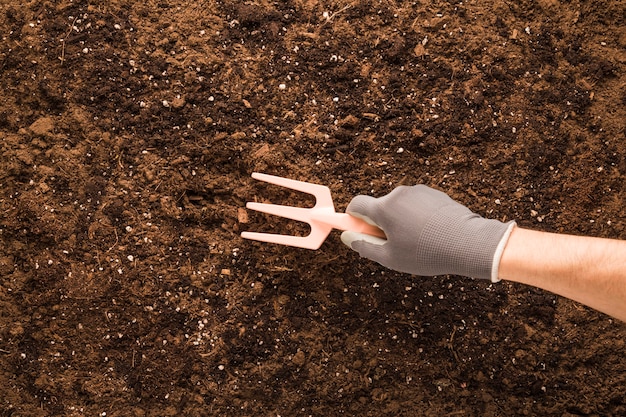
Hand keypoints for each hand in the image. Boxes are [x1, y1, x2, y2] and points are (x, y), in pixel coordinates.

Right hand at [341, 185, 514, 280]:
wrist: (469, 244)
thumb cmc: (427, 253)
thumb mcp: (390, 257)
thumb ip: (364, 246)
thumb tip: (346, 238)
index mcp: (384, 207)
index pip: (356, 204)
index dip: (353, 218)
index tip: (359, 231)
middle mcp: (399, 193)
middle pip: (380, 206)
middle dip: (381, 223)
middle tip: (394, 245)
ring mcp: (418, 191)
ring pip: (400, 206)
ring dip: (401, 220)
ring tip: (419, 242)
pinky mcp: (434, 193)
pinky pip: (417, 204)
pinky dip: (418, 216)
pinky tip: (432, 234)